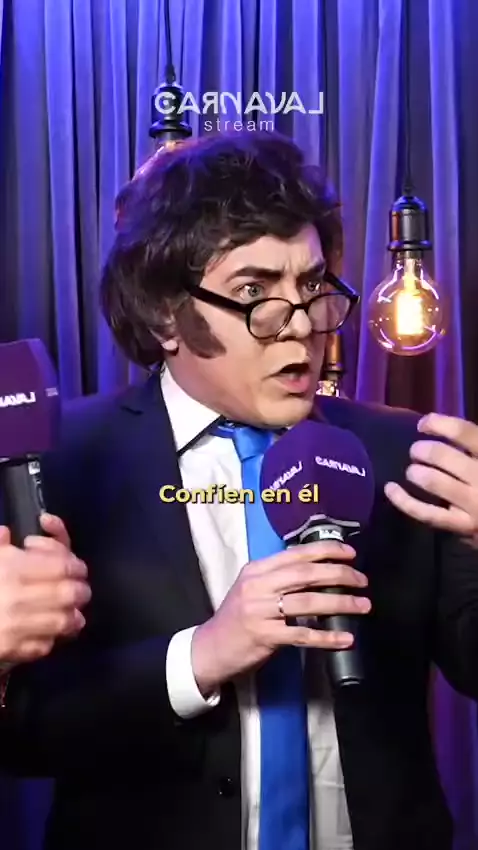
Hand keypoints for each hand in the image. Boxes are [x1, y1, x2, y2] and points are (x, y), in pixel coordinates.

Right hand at [0, 513, 90, 664]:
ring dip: (72, 617)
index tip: (76, 566)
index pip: (61, 565)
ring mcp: (16, 627)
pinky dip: (52, 638)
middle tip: (80, 590)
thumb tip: (6, 533)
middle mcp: (18, 597)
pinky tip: (50, 633)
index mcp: (12, 569)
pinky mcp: (11, 651)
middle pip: (69, 593)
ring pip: (63, 621)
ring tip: (72, 614)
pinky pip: (44, 645)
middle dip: (80, 590)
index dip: (75, 564)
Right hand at [191, 540, 369, 694]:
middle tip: (362, 580)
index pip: (296, 554)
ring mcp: (261, 612)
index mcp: (256, 570)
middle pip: (306, 574)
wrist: (210, 649)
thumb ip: (278, 578)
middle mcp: (258, 586)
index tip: (350, 553)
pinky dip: (326, 637)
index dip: (327, 551)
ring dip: (340, 603)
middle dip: (339, 575)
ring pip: (308, 603)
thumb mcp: (251, 589)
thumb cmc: (237, 618)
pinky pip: (302, 635)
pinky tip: (345, 638)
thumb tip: (318, 570)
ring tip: (363, 605)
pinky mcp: (265, 637)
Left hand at [384, 413, 477, 544]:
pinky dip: (403, 500)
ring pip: (433, 481)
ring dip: (415, 472)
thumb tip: (441, 425)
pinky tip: (390, 489)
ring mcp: (473, 503)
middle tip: (417, 452)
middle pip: (442, 455)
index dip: (438, 423)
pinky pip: (426, 513)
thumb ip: (472, 443)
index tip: (423, 425)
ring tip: (413, 471)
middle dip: (422, 450)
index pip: (462, 431)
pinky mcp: (463, 526)